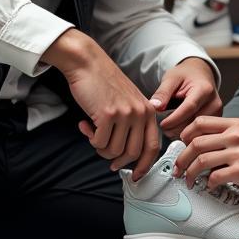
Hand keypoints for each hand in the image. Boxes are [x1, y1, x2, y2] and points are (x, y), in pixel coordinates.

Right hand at [45, 30, 159, 179]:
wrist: (88, 63)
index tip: (136, 175)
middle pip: (132, 153)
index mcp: (148, 111)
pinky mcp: (108, 114)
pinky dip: (90, 138)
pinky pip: (99, 142)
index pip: (153, 146)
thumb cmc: (104, 83)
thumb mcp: (128, 101)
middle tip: (105, 155)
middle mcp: (140, 113)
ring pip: (114, 151)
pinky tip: (85, 124)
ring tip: (93, 132)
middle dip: (117, 159)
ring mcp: (125, 114)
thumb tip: (126, 154)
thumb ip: (133, 123)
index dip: (145, 165)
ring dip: (100, 147)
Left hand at [151, 57, 221, 138]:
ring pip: (198, 131)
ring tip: (169, 127)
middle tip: (162, 127)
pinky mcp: (215, 122)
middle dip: (176, 128)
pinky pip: (201, 133)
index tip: (162, 124)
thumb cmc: (185, 75)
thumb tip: (155, 106)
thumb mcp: (171, 78)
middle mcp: (214, 103)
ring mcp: (217, 114)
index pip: (189, 108)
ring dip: (181, 133)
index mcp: (204, 89)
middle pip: (194, 122)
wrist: (199, 74)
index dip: (174, 118)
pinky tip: (178, 129)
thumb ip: (162, 92)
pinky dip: (188, 135)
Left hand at [176, 116, 238, 201]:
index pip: (200, 122)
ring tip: (190, 180)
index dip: (185, 134)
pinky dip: (208, 184)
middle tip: (179, 168)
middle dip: (182, 158)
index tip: (181, 146)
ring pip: (201, 160)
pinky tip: (209, 187)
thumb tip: (202, 145)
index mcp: (236, 124)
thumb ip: (227, 136)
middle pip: (196, 142)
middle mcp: (236, 135)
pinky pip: (214, 177)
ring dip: (190, 173)